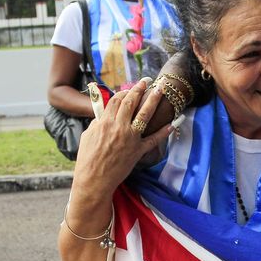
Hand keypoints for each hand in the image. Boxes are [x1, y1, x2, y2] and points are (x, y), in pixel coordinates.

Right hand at [72, 79, 171, 199]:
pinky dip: (164, 131)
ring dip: (154, 100)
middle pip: (131, 103)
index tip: (133, 87)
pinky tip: (173, 123)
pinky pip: (154, 139)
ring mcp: (130, 138)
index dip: (126, 92)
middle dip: (140, 89)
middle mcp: (118, 127)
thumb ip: (97, 123)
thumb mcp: (88, 136)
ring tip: (160, 90)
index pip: (116, 101)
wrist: (94, 180)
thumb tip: (103, 115)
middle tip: (148, 81)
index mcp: (104, 122)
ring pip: (144, 115)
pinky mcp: (138, 151)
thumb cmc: (87, 159)